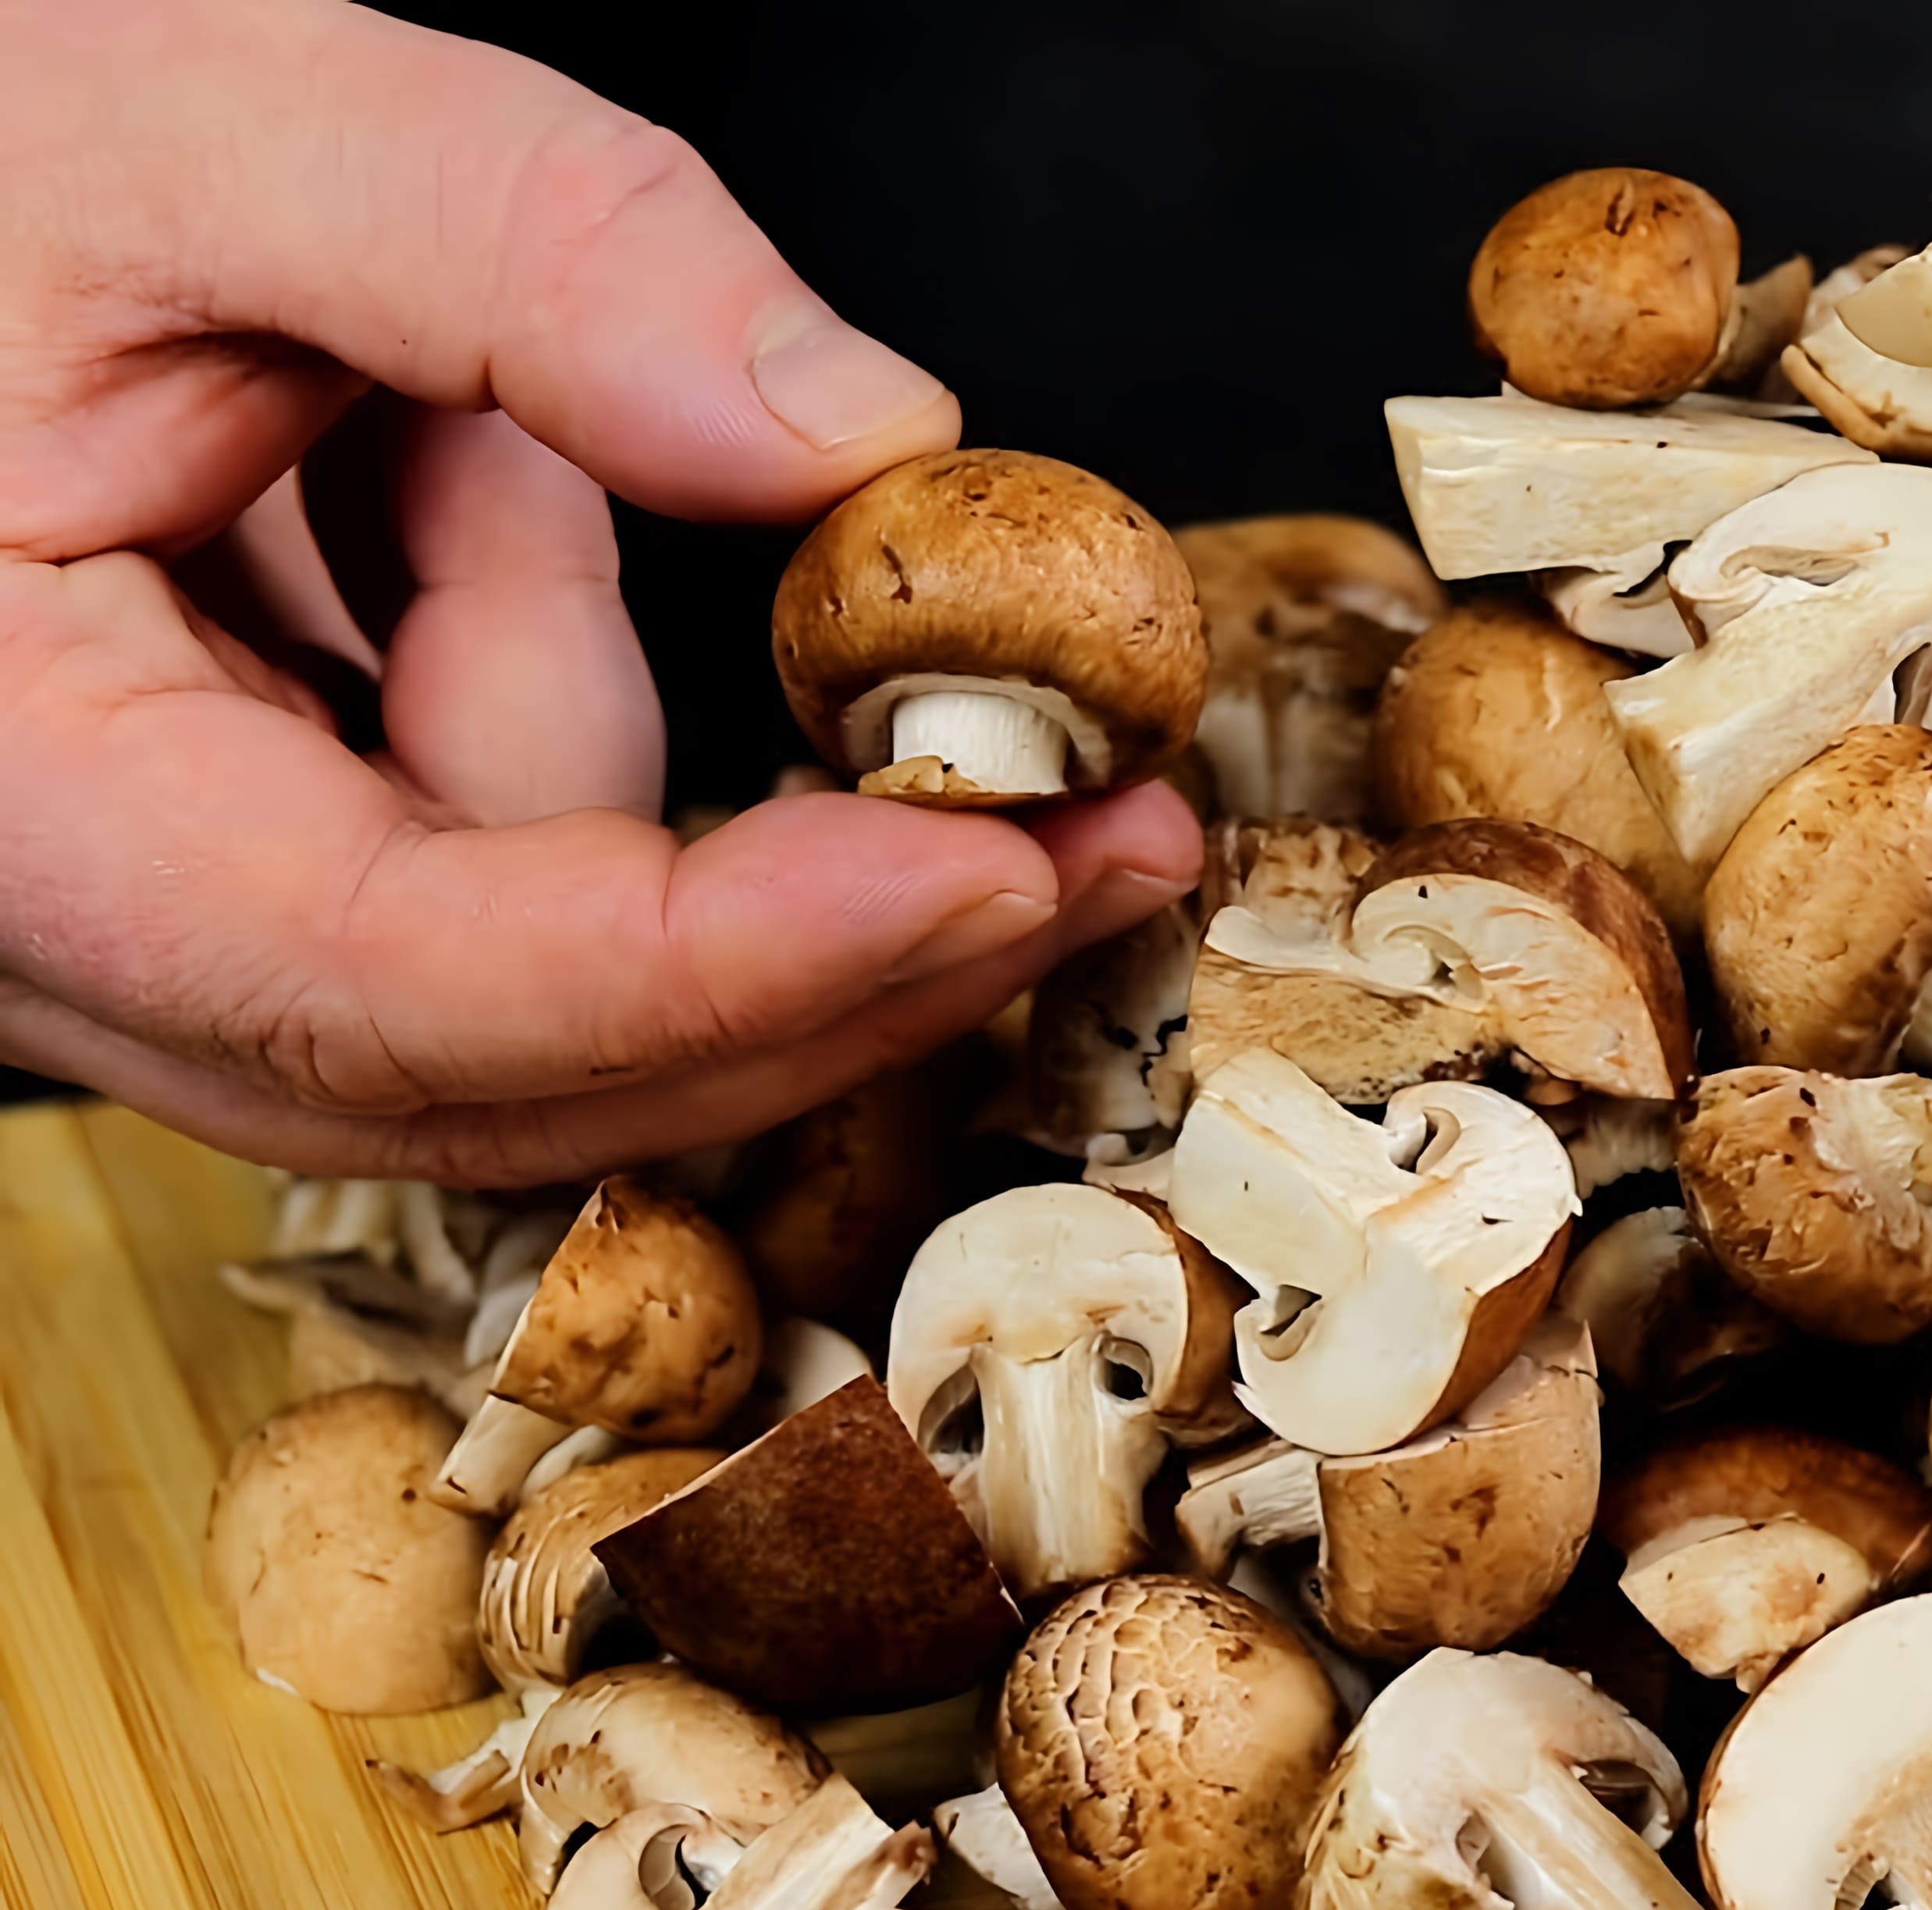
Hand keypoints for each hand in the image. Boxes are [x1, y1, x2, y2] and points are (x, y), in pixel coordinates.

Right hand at [0, 0, 1200, 1183]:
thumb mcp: (185, 116)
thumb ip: (518, 244)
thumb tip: (850, 428)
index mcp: (3, 797)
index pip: (410, 988)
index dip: (733, 961)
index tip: (999, 868)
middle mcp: (73, 920)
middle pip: (521, 1059)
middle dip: (834, 945)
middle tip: (1109, 824)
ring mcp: (165, 909)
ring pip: (532, 929)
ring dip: (604, 691)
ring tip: (449, 425)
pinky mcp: (243, 855)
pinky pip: (480, 832)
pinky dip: (534, 663)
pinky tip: (439, 493)